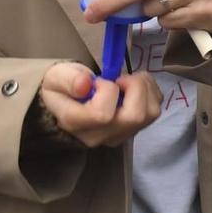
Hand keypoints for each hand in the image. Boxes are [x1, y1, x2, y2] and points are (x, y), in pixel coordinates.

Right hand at [35, 61, 162, 147]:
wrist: (66, 101)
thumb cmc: (62, 88)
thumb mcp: (57, 77)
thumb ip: (69, 79)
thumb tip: (86, 84)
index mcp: (76, 123)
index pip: (102, 114)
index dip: (107, 90)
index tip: (99, 81)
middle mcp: (99, 135)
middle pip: (133, 117)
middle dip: (135, 87)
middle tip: (121, 78)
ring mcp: (119, 135)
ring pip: (149, 114)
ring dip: (146, 89)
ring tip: (129, 80)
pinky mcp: (133, 131)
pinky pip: (154, 111)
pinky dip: (151, 93)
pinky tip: (135, 86)